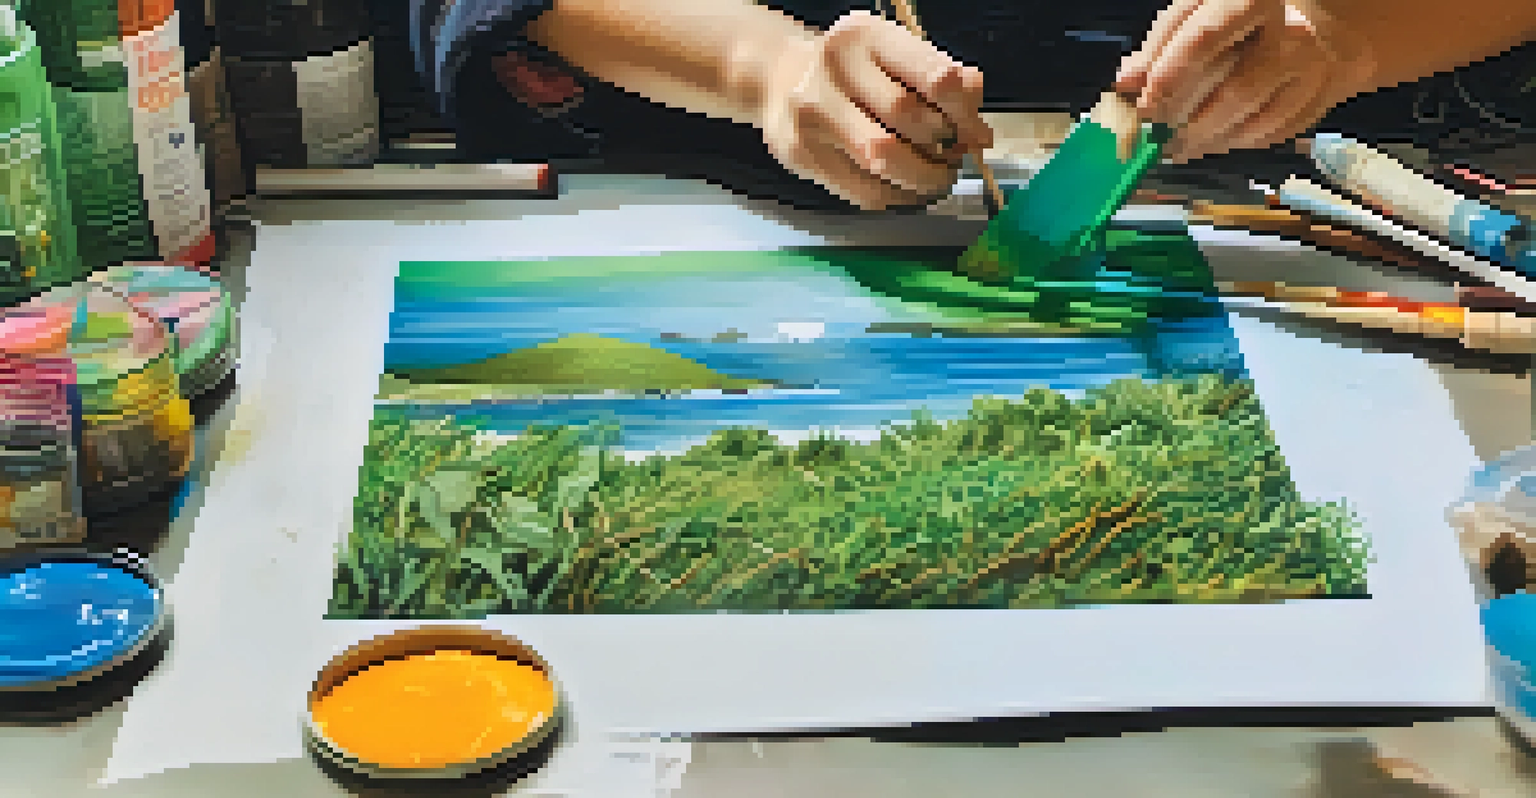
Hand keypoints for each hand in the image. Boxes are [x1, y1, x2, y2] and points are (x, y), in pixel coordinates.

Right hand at [757, 10, 992, 209]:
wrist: (779, 79)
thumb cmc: (853, 70)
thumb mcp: (895, 55)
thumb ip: (941, 81)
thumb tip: (980, 133)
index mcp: (867, 35)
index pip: (934, 77)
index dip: (966, 113)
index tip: (975, 132)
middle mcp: (834, 68)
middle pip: (909, 118)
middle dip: (944, 146)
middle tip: (954, 156)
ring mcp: (812, 113)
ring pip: (885, 159)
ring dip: (924, 178)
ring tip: (937, 178)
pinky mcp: (800, 154)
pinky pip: (862, 190)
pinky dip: (896, 196)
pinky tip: (906, 189)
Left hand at [1113, 0, 1374, 162]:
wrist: (1310, 17)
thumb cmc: (1239, 16)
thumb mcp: (1198, 12)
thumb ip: (1161, 44)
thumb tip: (1125, 82)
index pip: (1204, 40)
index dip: (1169, 78)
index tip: (1144, 106)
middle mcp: (1289, 31)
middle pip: (1234, 90)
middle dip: (1188, 122)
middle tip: (1157, 136)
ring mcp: (1310, 66)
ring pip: (1255, 120)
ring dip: (1208, 141)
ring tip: (1178, 145)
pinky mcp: (1319, 95)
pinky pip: (1272, 132)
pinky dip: (1235, 142)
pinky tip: (1212, 139)